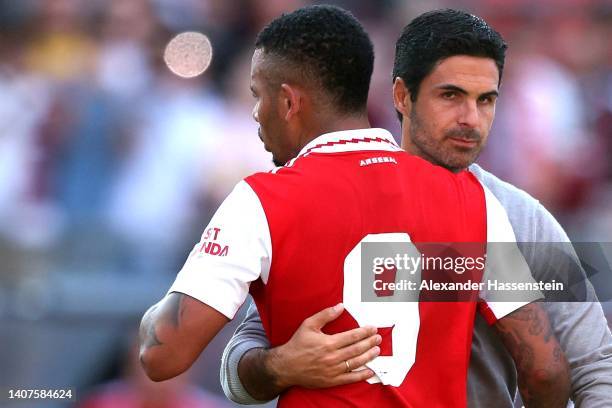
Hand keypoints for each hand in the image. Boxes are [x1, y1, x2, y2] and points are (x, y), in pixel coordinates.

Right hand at [266, 303, 380, 388]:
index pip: (352, 336)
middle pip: (357, 349)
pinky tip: (370, 371)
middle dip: (370, 343)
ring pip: (356, 363)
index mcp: (328, 342)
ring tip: (377, 351)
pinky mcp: (332, 380)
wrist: (286, 366)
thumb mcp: (308, 325)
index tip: (373, 329)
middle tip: (378, 338)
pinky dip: (361, 375)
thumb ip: (325, 315)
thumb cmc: (297, 344)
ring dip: (368, 356)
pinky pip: (350, 379)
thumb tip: (340, 306)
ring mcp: (333, 370)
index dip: (365, 332)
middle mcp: (333, 357)